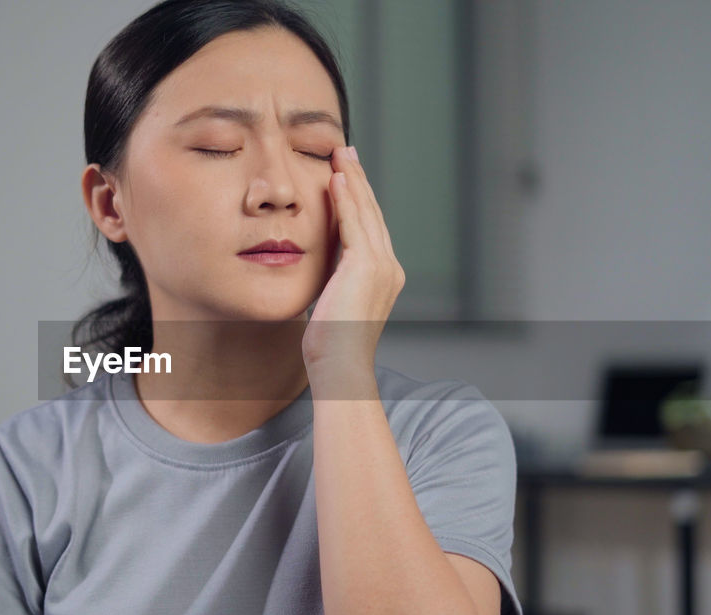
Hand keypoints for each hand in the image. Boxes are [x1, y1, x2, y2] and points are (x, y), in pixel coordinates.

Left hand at [301, 145, 404, 376]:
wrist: (339, 367)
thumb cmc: (330, 347)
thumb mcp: (333, 304)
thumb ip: (333, 281)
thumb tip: (321, 271)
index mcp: (384, 276)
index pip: (370, 227)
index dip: (358, 198)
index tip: (345, 174)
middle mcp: (389, 267)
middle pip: (372, 213)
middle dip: (358, 180)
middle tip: (345, 151)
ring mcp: (381, 266)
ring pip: (365, 213)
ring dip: (351, 180)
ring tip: (339, 155)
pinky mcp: (365, 267)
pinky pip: (354, 225)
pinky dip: (346, 200)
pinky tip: (335, 180)